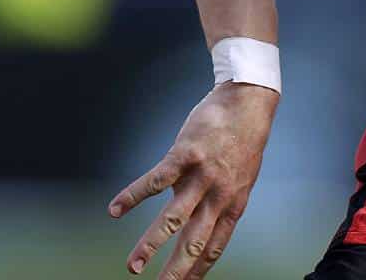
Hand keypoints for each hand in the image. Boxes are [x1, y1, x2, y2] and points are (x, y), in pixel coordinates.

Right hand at [109, 82, 277, 278]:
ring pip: (173, 218)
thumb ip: (221, 201)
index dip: (197, 271)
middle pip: (195, 242)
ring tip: (133, 266)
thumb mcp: (241, 178)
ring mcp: (203, 175)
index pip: (214, 246)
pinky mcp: (186, 155)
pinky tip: (115, 209)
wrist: (250, 102)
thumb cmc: (243, 140)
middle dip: (175, 271)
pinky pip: (156, 180)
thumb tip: (199, 222)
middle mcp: (219, 194)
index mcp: (233, 203)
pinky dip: (133, 196)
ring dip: (150, 245)